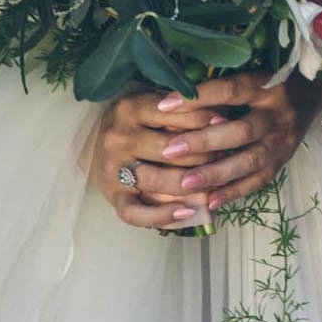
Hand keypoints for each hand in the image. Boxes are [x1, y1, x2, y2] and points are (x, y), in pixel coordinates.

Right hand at [88, 83, 233, 230]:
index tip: (225, 122)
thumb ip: (182, 109)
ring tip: (214, 183)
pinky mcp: (113, 197)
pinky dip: (163, 216)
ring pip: (157, 180)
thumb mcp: (153, 105)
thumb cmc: (137, 123)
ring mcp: (113, 169)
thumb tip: (222, 118)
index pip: (171, 112)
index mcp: (129, 108)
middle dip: (203, 153)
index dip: (203, 118)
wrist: (96, 146)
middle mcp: (118, 137)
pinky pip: (137, 214)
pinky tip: (188, 212)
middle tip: (224, 155)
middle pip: (169, 148)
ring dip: (191, 184)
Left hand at [148, 70, 321, 214]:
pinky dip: (233, 193)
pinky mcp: (283, 162)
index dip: (198, 97)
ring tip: (185, 183)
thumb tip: (177, 97)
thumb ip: (223, 87)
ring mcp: (282, 142)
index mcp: (267, 86)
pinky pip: (257, 182)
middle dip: (203, 142)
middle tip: (169, 150)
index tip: (164, 105)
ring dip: (216, 173)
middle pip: (240, 131)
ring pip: (249, 161)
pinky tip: (209, 202)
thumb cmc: (272, 78)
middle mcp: (277, 115)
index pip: (230, 91)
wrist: (313, 91)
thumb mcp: (253, 72)